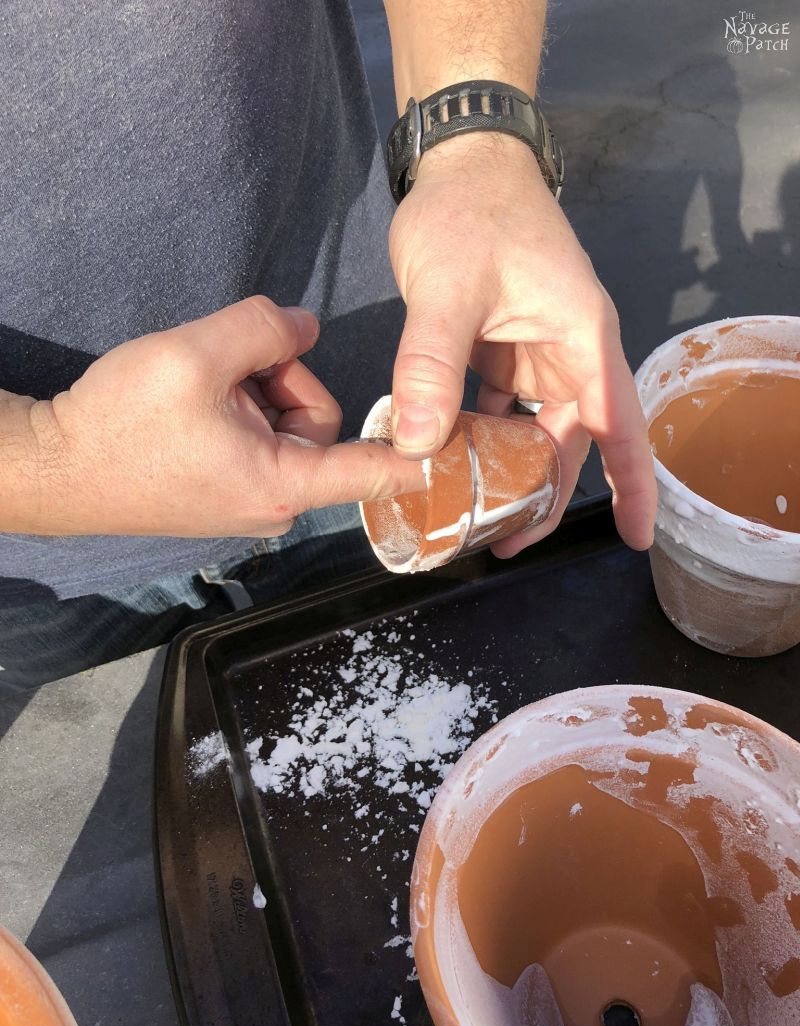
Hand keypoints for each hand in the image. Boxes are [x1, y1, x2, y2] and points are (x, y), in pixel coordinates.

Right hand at [27, 297, 422, 536]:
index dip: (421, 454)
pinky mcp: (224, 489)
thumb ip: (265, 329)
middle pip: (320, 422)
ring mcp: (249, 499)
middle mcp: (276, 501)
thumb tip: (305, 326)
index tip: (468, 448)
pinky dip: (237, 407)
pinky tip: (193, 398)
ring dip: (254, 388)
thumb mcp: (196, 354)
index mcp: (283, 482)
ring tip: (199, 381)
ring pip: (285, 425)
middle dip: (283, 378)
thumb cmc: (122, 421)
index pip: (374, 470)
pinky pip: (257, 438)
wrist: (55, 467)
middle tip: (229, 362)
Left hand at [388, 133, 655, 551]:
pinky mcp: (505, 346)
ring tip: (474, 513)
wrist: (461, 159)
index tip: (634, 537)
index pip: (620, 425)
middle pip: (570, 440)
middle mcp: (570, 351)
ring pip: (534, 428)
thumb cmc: (469, 212)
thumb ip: (431, 365)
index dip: (632, 486)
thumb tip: (414, 445)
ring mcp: (537, 350)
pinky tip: (450, 459)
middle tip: (501, 541)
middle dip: (542, 494)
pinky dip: (480, 435)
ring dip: (509, 469)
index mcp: (583, 339)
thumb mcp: (447, 289)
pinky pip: (501, 406)